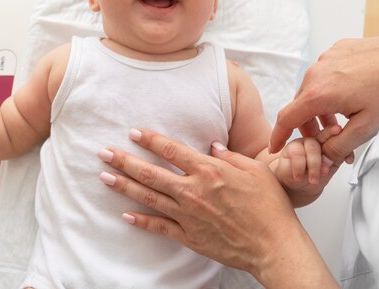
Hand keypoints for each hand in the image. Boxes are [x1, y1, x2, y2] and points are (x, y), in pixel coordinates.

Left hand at [98, 129, 337, 288]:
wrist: (274, 245)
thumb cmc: (270, 207)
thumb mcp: (255, 171)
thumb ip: (229, 157)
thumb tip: (212, 146)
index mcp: (209, 171)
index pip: (171, 150)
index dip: (150, 140)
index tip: (133, 132)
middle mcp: (194, 191)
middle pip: (151, 173)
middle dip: (124, 161)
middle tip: (104, 153)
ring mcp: (189, 215)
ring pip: (149, 197)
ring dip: (124, 186)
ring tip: (104, 177)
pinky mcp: (189, 236)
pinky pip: (159, 226)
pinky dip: (141, 220)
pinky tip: (125, 214)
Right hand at [269, 31, 378, 162]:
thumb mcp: (366, 128)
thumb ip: (338, 146)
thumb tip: (322, 157)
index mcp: (318, 94)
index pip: (286, 118)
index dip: (278, 135)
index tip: (275, 146)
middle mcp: (316, 73)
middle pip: (299, 104)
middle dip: (307, 124)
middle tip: (326, 138)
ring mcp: (326, 59)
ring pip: (312, 89)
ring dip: (319, 106)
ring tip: (340, 119)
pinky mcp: (337, 50)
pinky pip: (324, 73)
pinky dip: (329, 88)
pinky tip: (351, 94)